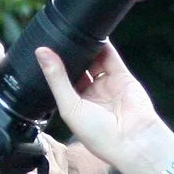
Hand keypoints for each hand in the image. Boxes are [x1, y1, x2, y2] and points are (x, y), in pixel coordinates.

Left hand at [34, 43, 173, 173]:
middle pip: (75, 69)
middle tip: (55, 38)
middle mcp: (89, 95)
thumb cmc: (99, 135)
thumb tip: (41, 52)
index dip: (51, 68)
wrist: (133, 140)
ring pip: (92, 60)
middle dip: (67, 56)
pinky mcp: (121, 76)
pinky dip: (102, 45)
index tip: (40, 50)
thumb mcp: (69, 106)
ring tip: (72, 33)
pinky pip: (110, 57)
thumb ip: (56, 78)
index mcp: (73, 106)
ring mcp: (106, 85)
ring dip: (83, 48)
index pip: (59, 82)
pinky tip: (92, 34)